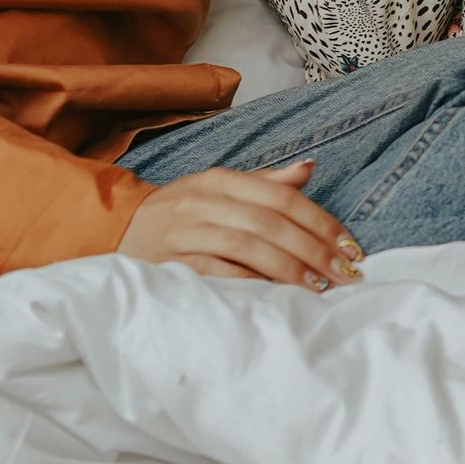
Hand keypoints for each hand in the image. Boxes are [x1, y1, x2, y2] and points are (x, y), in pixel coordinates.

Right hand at [118, 163, 363, 286]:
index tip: (350, 247)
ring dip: (288, 267)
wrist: (114, 231)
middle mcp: (203, 200)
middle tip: (344, 273)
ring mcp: (184, 231)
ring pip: (246, 245)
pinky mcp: (169, 263)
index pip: (281, 196)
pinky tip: (275, 295)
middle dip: (313, 248)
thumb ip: (264, 182)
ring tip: (317, 286)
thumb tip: (309, 168)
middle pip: (270, 221)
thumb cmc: (178, 213)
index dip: (320, 221)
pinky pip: (217, 271)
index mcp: (220, 179)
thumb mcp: (217, 189)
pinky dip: (249, 282)